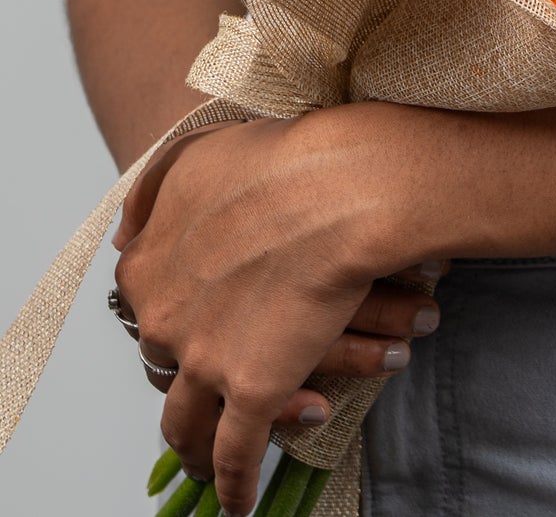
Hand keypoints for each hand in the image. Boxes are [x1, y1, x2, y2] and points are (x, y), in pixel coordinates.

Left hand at [112, 115, 425, 514]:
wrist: (344, 183)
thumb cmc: (287, 156)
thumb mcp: (199, 154)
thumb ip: (161, 186)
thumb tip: (130, 221)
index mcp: (150, 260)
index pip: (148, 302)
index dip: (180, 310)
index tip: (200, 313)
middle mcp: (163, 313)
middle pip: (167, 359)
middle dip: (198, 369)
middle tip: (221, 376)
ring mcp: (204, 356)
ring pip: (184, 424)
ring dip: (192, 449)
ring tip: (200, 465)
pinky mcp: (251, 389)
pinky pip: (234, 453)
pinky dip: (233, 485)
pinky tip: (239, 501)